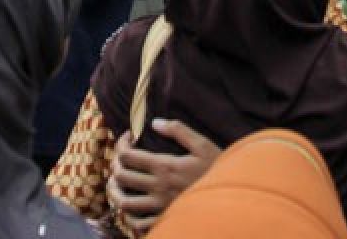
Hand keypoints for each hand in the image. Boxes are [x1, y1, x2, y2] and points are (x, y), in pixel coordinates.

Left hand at [106, 120, 221, 233]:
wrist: (231, 196)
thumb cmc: (217, 168)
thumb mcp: (202, 144)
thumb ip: (178, 130)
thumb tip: (155, 122)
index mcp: (165, 165)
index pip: (128, 155)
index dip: (121, 145)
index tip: (128, 139)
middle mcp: (158, 186)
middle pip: (121, 176)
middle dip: (114, 166)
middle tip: (120, 160)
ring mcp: (159, 206)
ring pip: (124, 202)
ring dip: (115, 192)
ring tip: (116, 184)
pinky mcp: (164, 220)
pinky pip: (139, 224)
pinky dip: (130, 217)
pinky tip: (131, 209)